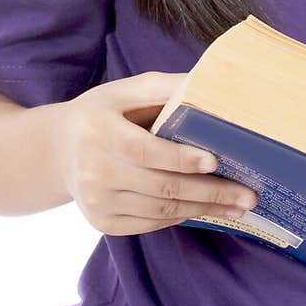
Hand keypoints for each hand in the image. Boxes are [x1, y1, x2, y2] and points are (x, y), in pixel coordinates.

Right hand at [55, 71, 258, 235]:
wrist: (57, 151)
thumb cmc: (101, 114)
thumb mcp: (124, 91)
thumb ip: (163, 88)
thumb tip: (209, 81)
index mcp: (99, 131)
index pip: (145, 150)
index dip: (181, 158)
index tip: (215, 160)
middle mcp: (94, 171)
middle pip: (161, 187)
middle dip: (209, 192)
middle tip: (248, 195)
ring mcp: (97, 202)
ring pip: (160, 211)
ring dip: (204, 210)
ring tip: (238, 206)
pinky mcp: (102, 223)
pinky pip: (150, 224)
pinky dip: (182, 217)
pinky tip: (208, 211)